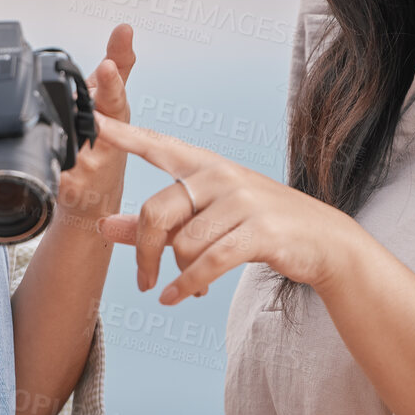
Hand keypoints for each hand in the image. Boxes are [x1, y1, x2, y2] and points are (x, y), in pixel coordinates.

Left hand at [56, 24, 135, 223]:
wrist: (96, 194)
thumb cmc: (106, 144)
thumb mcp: (113, 102)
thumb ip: (119, 64)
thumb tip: (124, 28)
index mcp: (117, 116)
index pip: (116, 95)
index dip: (112, 81)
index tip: (108, 65)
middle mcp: (109, 142)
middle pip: (91, 118)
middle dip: (92, 103)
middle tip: (101, 77)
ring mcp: (91, 167)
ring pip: (66, 144)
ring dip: (61, 137)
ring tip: (66, 137)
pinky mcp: (71, 189)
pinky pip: (49, 170)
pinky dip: (45, 166)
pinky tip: (46, 165)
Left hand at [91, 112, 361, 303]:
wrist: (321, 241)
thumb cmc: (256, 225)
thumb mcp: (204, 219)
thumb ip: (152, 224)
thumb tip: (102, 226)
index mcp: (204, 165)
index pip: (156, 144)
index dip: (123, 133)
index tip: (93, 116)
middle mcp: (220, 176)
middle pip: (157, 212)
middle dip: (144, 254)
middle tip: (143, 280)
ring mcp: (242, 201)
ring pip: (183, 244)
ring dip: (178, 274)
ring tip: (188, 283)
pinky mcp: (259, 231)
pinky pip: (208, 263)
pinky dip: (186, 285)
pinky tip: (175, 298)